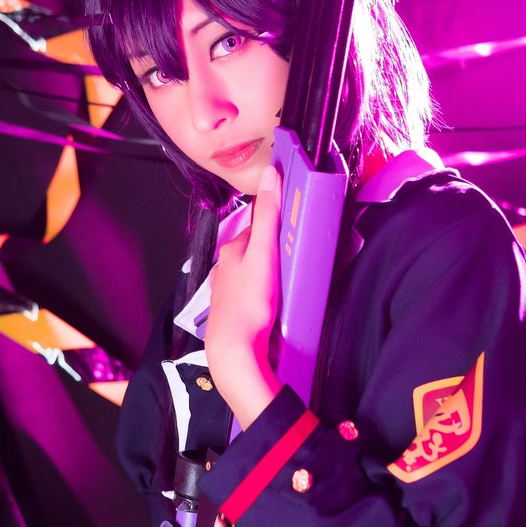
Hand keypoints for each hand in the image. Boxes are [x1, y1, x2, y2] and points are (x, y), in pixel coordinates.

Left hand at [205, 164, 281, 426]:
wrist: (235, 351)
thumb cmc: (248, 304)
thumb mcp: (263, 254)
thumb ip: (268, 216)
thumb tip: (270, 175)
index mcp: (231, 250)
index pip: (259, 225)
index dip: (280, 223)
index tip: (298, 224)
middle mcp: (226, 268)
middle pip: (257, 250)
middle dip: (277, 251)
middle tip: (299, 257)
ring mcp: (229, 291)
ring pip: (255, 273)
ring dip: (273, 274)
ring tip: (292, 281)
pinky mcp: (237, 312)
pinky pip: (255, 295)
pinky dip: (267, 294)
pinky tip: (278, 303)